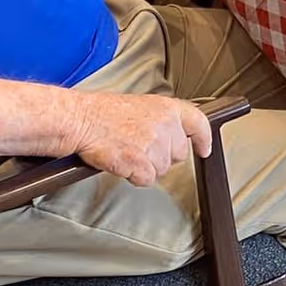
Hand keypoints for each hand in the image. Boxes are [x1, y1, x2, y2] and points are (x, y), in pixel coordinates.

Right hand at [73, 93, 215, 185]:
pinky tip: (122, 162)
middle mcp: (165, 125)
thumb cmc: (102, 113)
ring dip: (145, 167)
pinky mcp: (141, 162)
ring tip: (127, 152)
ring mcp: (154, 144)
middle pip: (179, 154)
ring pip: (162, 169)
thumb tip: (168, 136)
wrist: (81, 120)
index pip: (198, 123)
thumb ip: (160, 120)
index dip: (203, 138)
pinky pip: (146, 179)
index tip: (204, 148)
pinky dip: (134, 176)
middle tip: (141, 149)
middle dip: (162, 156)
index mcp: (166, 108)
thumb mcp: (140, 107)